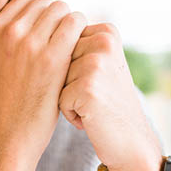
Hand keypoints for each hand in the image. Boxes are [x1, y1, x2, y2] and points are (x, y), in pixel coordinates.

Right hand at [0, 0, 86, 162]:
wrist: (12, 130)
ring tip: (68, 47)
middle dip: (58, 17)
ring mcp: (30, 43)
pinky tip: (77, 50)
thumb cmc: (10, 92)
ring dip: (71, 24)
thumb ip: (14, 17)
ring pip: (62, 8)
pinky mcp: (52, 56)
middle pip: (47, 1)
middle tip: (61, 42)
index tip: (47, 36)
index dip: (43, 15)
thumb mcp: (0, 52)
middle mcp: (9, 31)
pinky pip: (75, 22)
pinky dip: (81, 32)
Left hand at [58, 23, 162, 170]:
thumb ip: (77, 45)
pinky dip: (69, 112)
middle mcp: (104, 41)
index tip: (95, 80)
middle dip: (67, 82)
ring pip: (55, 78)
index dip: (70, 68)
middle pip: (57, 59)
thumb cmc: (107, 103)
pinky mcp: (89, 87)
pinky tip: (90, 116)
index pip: (62, 42)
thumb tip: (39, 30)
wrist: (132, 140)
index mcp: (106, 31)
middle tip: (94, 95)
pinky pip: (59, 98)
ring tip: (92, 105)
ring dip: (67, 97)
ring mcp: (97, 63)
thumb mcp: (98, 64)